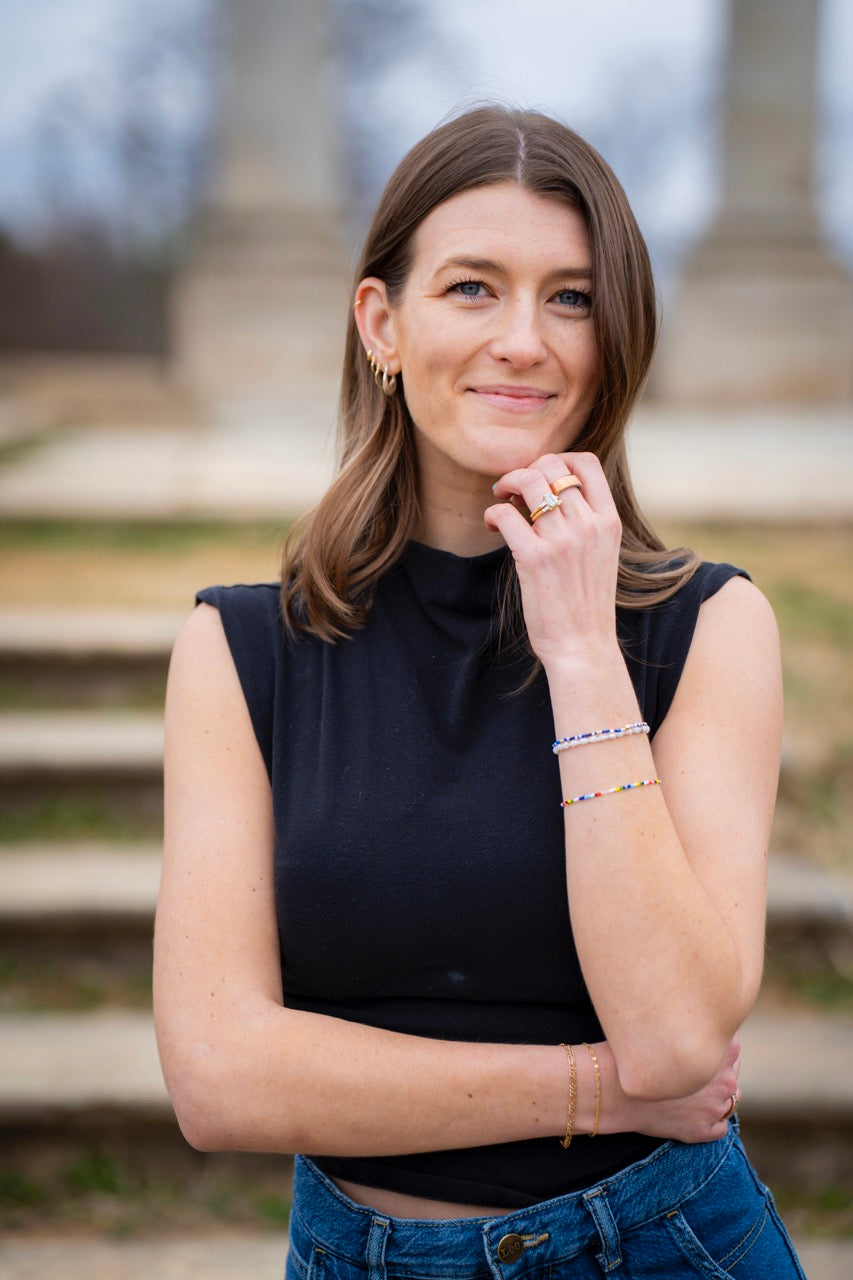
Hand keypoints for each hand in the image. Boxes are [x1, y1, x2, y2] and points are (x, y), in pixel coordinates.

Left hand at [484, 452, 621, 669]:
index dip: (558, 458)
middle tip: (513, 489)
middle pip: (552, 465)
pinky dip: (493, 513)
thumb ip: (587, 523)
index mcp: (609, 522)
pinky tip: (493, 525)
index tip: (541, 475)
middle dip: (526, 470)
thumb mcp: (602, 555)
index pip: (588, 463)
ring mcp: (563, 540)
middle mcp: (589, 525)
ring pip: (528, 480)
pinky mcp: (535, 558)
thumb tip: (552, 493)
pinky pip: (506, 513)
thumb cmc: (586, 604)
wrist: (584, 646)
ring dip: (506, 483)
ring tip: (501, 499)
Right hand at [618, 1036, 741, 1143]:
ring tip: (687, 1094)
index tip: (698, 1048)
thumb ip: (694, 1034)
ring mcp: (715, 1108)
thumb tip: (702, 1036)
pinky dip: (709, 1121)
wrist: (613, 1089)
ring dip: (714, 1098)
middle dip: (716, 1073)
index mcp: (720, 1052)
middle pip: (731, 1074)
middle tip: (689, 1073)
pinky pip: (720, 1127)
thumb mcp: (671, 1031)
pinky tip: (688, 1113)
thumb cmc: (635, 1054)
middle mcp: (725, 1081)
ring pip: (729, 1101)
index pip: (733, 1047)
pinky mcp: (703, 1131)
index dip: (715, 1048)